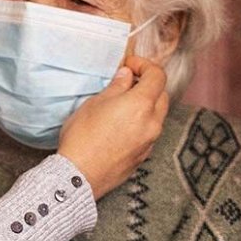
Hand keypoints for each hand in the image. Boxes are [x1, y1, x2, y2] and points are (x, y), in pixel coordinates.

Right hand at [56, 56, 168, 198]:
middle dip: (147, 85)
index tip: (129, 66)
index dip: (144, 65)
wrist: (79, 175)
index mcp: (142, 104)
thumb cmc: (83, 137)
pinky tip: (119, 126)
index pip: (158, 75)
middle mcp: (152, 122)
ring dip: (145, 105)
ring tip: (121, 106)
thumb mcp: (95, 103)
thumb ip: (116, 87)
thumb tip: (126, 76)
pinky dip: (140, 123)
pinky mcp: (143, 156)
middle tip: (125, 83)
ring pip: (157, 115)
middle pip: (161, 95)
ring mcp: (150, 141)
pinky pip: (148, 132)